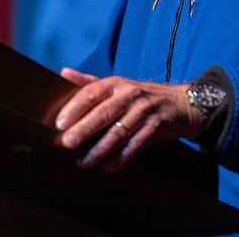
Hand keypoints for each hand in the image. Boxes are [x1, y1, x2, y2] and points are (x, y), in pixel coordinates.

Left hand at [54, 67, 202, 171]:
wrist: (178, 103)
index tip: (60, 122)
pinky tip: (109, 166)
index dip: (75, 107)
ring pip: (119, 132)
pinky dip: (122, 157)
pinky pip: (137, 144)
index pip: (92, 93)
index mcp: (115, 84)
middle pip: (104, 113)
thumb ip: (89, 82)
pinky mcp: (156, 128)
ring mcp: (144, 112)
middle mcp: (129, 95)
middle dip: (84, 129)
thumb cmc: (139, 96)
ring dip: (100, 149)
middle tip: (67, 143)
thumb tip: (63, 72)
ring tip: (84, 162)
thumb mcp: (116, 85)